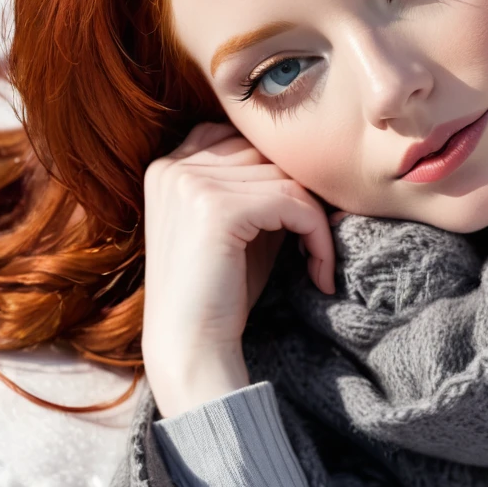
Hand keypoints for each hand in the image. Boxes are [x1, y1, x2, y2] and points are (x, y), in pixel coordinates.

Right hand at [140, 121, 337, 414]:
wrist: (191, 348)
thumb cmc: (220, 290)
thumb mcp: (238, 224)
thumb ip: (260, 184)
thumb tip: (315, 159)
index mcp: (169, 166)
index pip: (243, 138)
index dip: (278, 174)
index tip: (297, 218)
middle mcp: (174, 167)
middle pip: (268, 156)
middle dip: (301, 197)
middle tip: (316, 243)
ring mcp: (192, 184)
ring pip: (287, 179)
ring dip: (315, 222)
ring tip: (316, 262)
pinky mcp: (217, 208)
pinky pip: (294, 204)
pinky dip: (318, 238)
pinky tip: (318, 273)